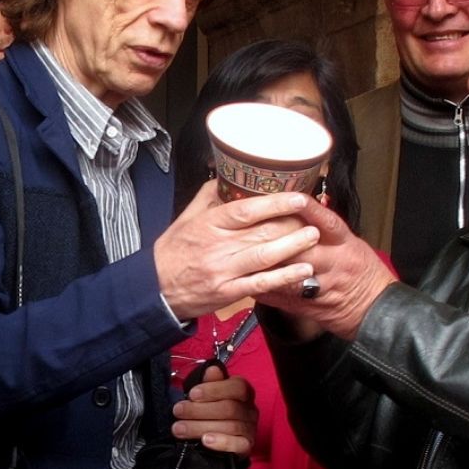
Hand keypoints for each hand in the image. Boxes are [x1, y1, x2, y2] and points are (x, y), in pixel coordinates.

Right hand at [153, 186, 318, 319]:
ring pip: (264, 257)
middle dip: (291, 223)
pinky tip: (303, 270)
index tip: (297, 196)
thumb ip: (208, 197)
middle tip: (314, 216)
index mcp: (208, 225)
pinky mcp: (227, 292)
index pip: (245, 210)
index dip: (274, 203)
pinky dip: (283, 277)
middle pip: (261, 232)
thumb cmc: (172, 252)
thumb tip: (228, 176)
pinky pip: (260, 284)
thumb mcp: (185, 219)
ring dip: (293, 246)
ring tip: (314, 236)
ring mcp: (223, 271)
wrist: (154, 289)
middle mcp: (217, 247)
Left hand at [171, 373, 258, 454]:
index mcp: (243, 392)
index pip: (237, 387)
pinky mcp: (246, 446)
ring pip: (230, 427)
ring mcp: (250, 429)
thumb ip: (210, 382)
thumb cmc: (211, 411)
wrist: (217, 439)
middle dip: (199, 410)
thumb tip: (212, 369)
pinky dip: (221, 442)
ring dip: (200, 427)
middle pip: (229, 408)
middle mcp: (250, 409)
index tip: (192, 394)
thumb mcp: (207, 394)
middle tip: (178, 412)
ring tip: (178, 429)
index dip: (214, 390)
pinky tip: (205, 441)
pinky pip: (238, 445)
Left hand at [254, 198, 394, 341]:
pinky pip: (280, 297)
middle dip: (278, 239)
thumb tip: (301, 206)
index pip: (328, 223)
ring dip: (266, 266)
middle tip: (254, 228)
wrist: (374, 310)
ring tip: (244, 255)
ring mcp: (320, 287)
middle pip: (303, 249)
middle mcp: (334, 264)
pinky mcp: (308, 306)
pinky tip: (245, 279)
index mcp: (346, 245)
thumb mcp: (352, 244)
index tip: (293, 198)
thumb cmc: (360, 271)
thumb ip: (327, 229)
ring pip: (289, 275)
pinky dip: (262, 287)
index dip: (310, 210)